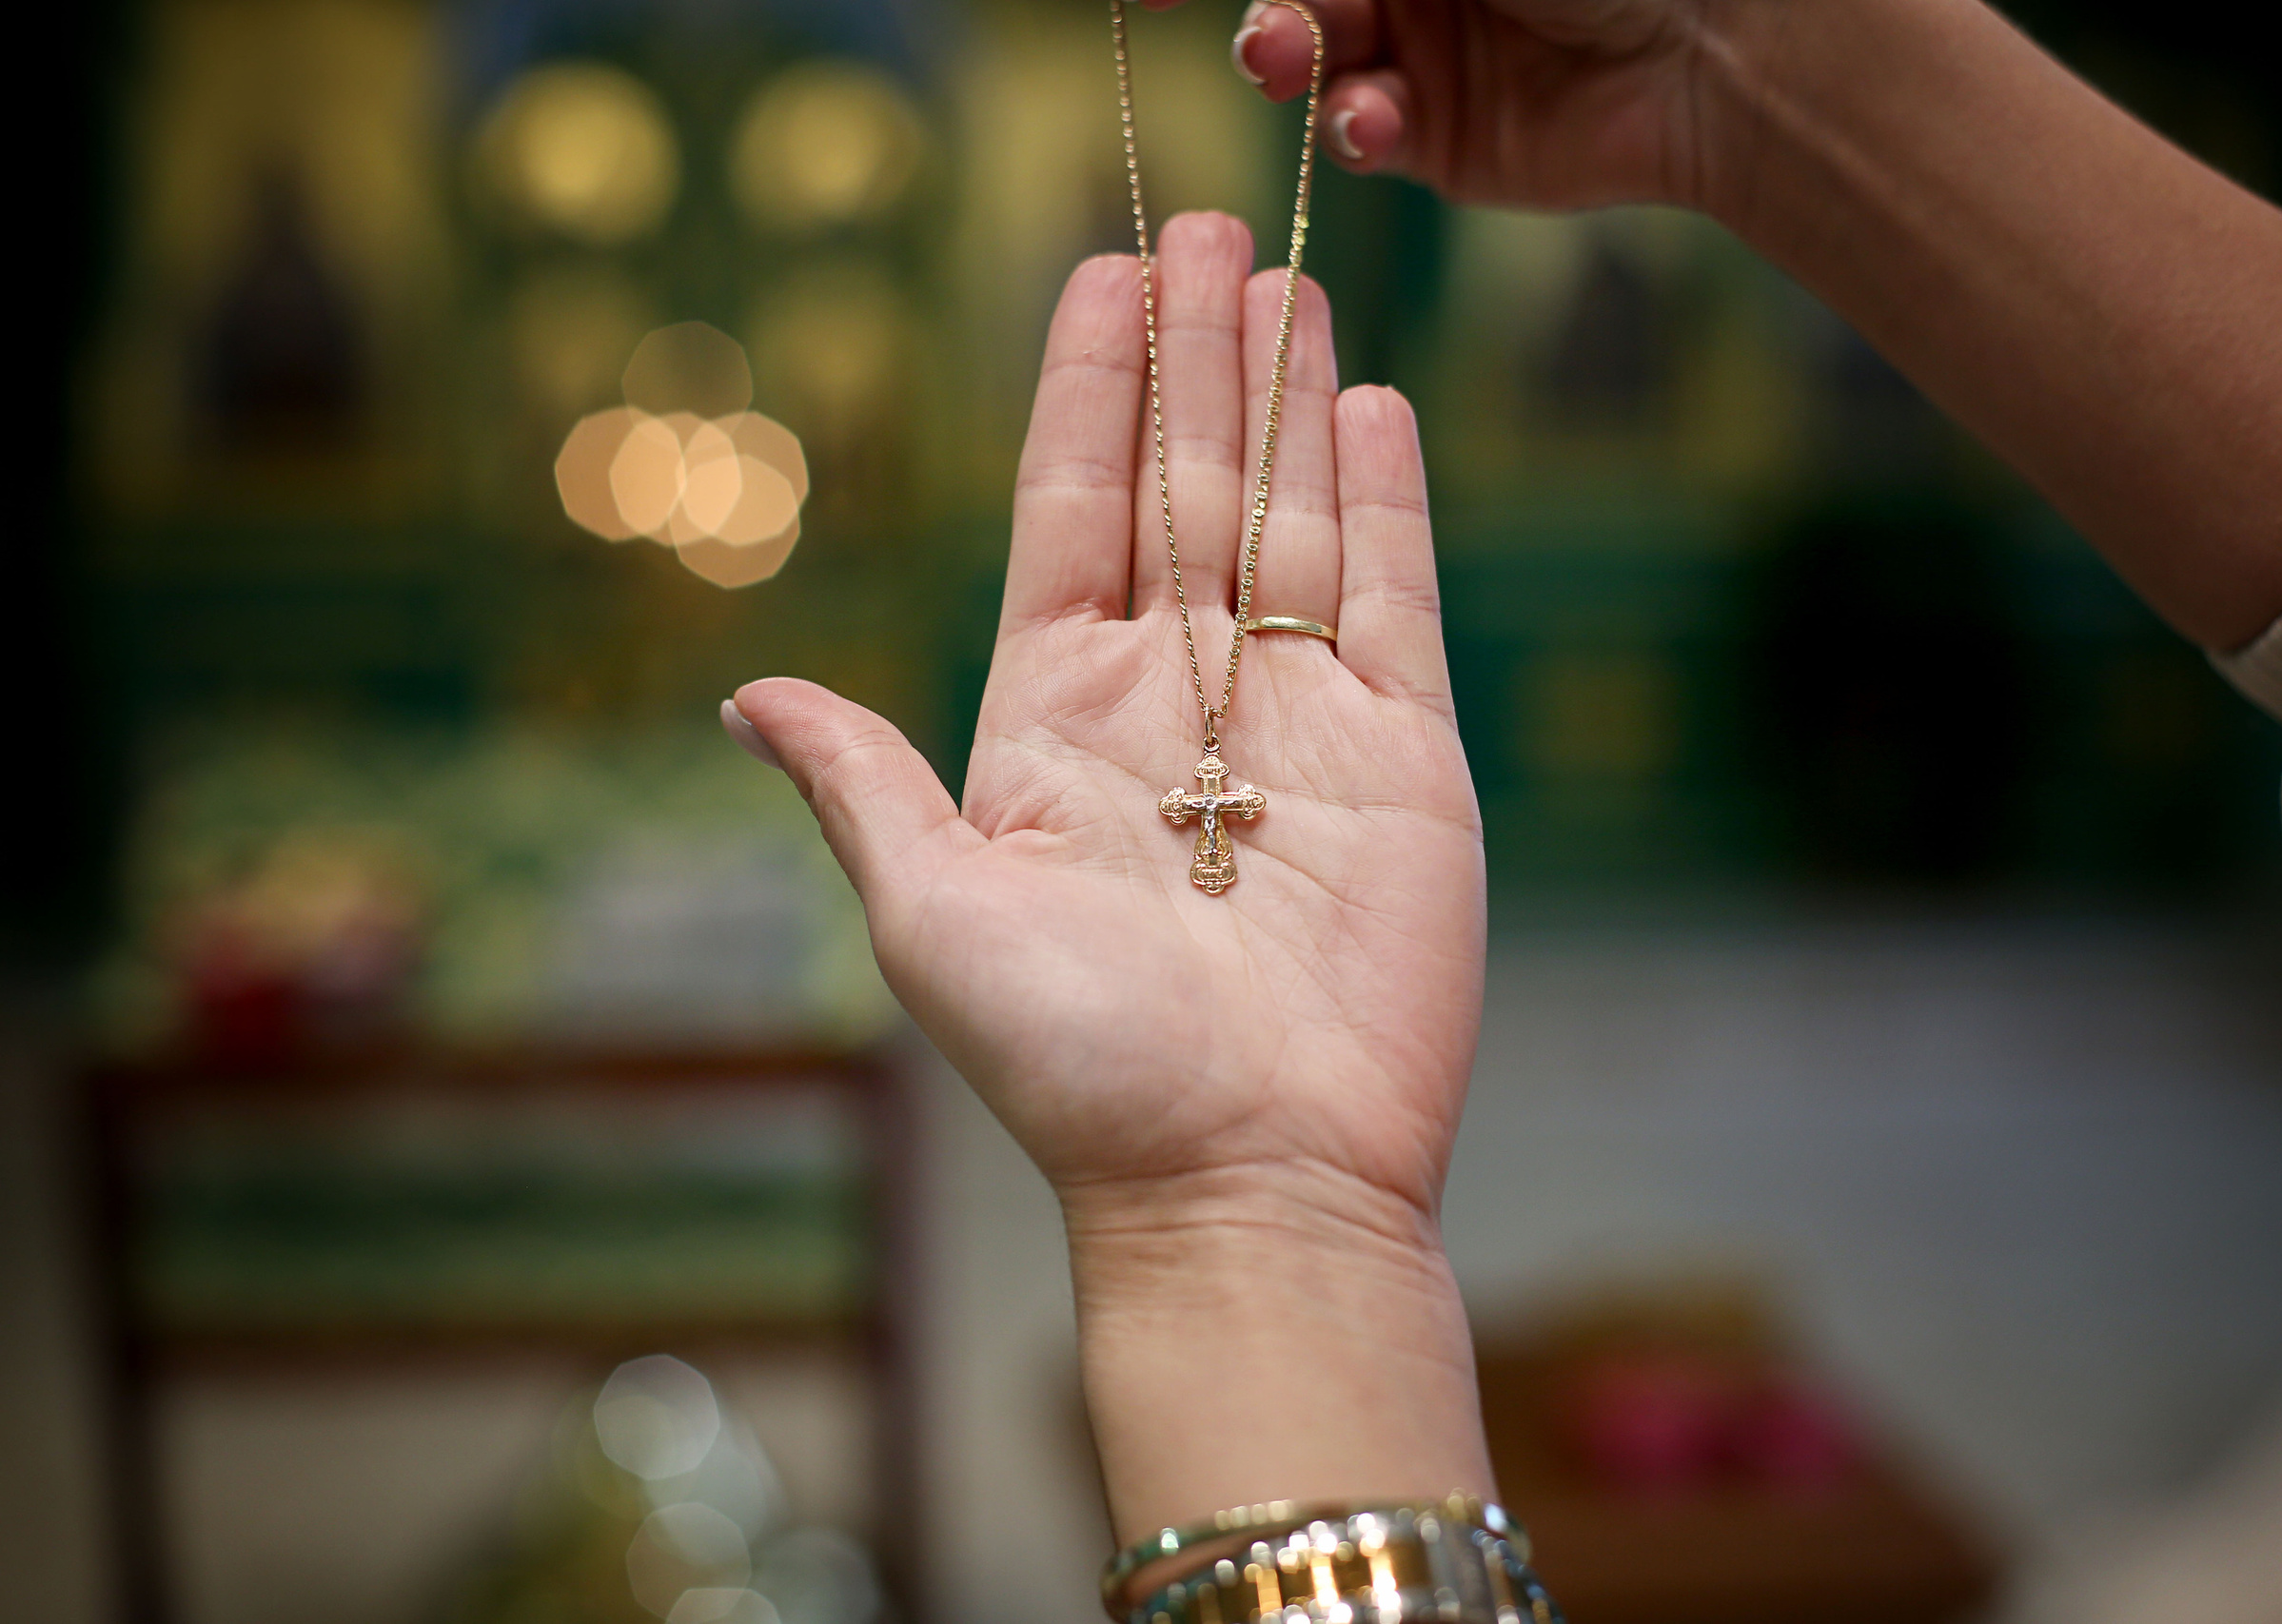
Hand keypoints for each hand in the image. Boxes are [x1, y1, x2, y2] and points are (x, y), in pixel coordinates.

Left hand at [731, 212, 1493, 1532]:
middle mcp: (1177, 701)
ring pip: (1288, 517)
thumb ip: (864, 784)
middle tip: (1209, 228)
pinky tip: (1370, 405)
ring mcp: (1299, 722)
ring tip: (1285, 281)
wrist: (1249, 1181)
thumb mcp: (935, 914)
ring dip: (1284, 397)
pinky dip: (1386, 499)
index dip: (1083, 392)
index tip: (1102, 277)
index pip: (1070, 511)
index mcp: (1055, 721)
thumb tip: (751, 696)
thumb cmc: (1081, 1068)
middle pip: (1182, 487)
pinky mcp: (1406, 758)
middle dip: (1192, 358)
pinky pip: (1394, 598)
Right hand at [1209, 0, 1757, 209]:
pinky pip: (1355, 133)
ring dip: (1282, 54)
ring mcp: (1411, 49)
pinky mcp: (1434, 138)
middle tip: (1250, 26)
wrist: (1717, 45)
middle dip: (1251, 6)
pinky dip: (1349, 127)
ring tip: (1289, 58)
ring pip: (1301, 56)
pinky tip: (1375, 121)